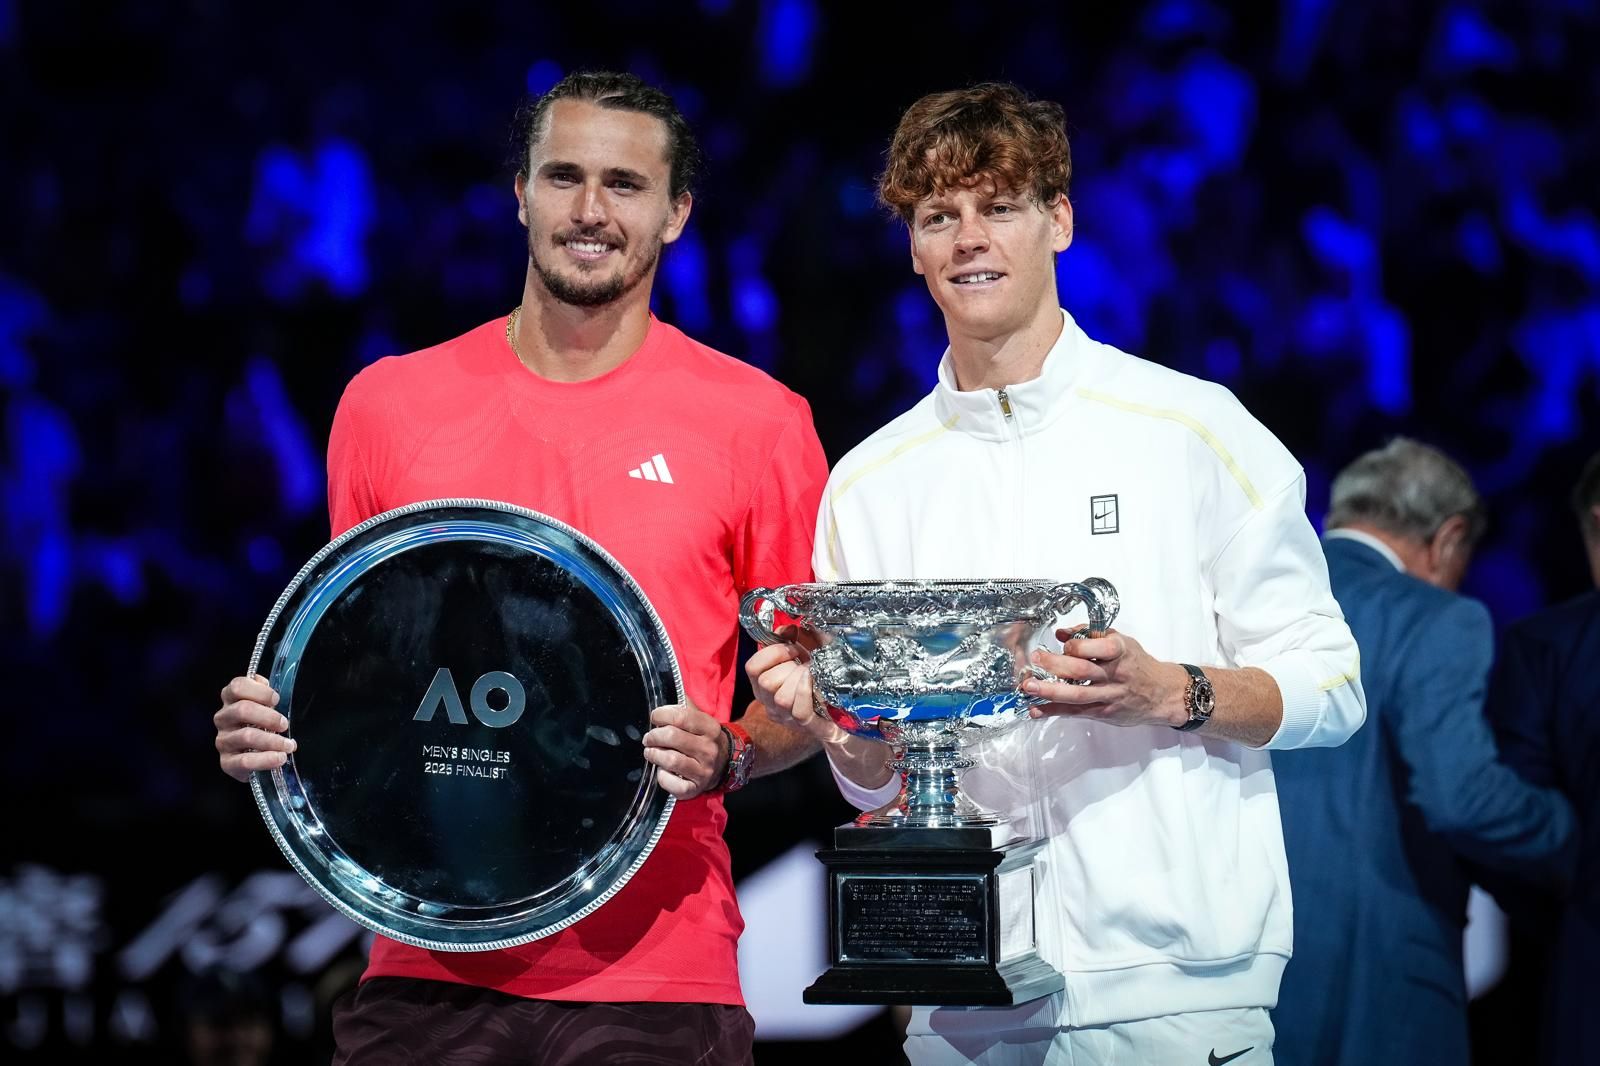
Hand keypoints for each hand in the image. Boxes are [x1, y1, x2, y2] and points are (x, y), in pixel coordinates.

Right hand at [215, 675, 296, 781]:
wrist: (253, 757)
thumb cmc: (261, 725)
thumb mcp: (264, 706)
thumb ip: (264, 694)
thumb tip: (269, 689)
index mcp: (230, 700)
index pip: (237, 686)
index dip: (260, 691)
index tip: (276, 700)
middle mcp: (223, 718)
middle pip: (242, 709)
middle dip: (269, 717)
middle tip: (284, 724)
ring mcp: (223, 741)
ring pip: (246, 736)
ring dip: (272, 740)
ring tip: (288, 745)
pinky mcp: (227, 763)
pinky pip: (245, 761)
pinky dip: (266, 759)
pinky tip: (280, 758)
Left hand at [643, 701, 730, 798]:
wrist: (725, 764)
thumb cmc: (703, 738)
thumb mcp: (700, 719)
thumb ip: (684, 705)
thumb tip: (665, 685)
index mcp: (710, 728)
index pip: (681, 716)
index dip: (661, 715)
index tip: (655, 717)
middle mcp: (708, 749)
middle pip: (672, 737)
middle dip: (653, 736)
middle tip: (649, 738)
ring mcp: (703, 771)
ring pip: (670, 760)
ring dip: (654, 754)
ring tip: (651, 752)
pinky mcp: (695, 788)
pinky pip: (673, 784)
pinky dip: (662, 777)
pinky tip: (662, 771)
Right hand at [745, 627, 839, 739]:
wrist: (846, 705)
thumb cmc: (821, 674)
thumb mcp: (809, 650)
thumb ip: (796, 637)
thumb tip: (787, 629)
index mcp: (763, 683)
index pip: (752, 667)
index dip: (771, 653)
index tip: (792, 649)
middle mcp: (769, 702)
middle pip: (766, 682)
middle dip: (789, 667)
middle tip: (805, 664)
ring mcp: (786, 717)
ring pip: (781, 698)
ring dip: (800, 680)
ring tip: (812, 675)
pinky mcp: (805, 726)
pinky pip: (799, 711)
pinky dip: (807, 693)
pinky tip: (815, 681)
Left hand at [1022, 627, 1188, 728]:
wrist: (1162, 693)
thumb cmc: (1138, 664)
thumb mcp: (1121, 641)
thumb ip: (1091, 634)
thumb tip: (1061, 634)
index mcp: (1120, 651)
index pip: (1094, 647)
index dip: (1075, 645)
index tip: (1062, 643)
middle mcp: (1114, 674)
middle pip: (1082, 671)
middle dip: (1055, 665)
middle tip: (1036, 660)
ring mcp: (1109, 696)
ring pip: (1077, 694)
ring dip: (1050, 691)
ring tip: (1029, 687)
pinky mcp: (1104, 712)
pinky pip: (1076, 712)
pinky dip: (1054, 711)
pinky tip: (1036, 710)